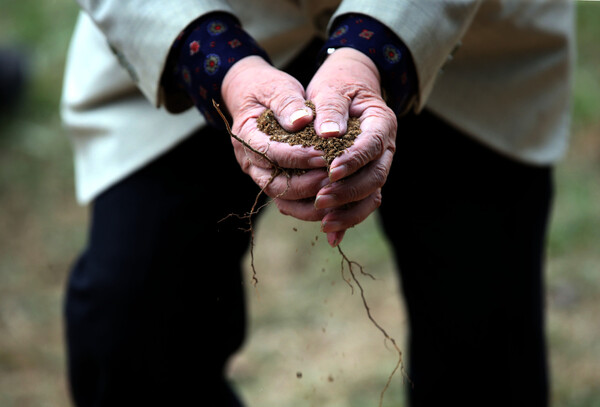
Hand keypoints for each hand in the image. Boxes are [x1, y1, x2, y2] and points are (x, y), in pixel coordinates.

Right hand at [221, 56, 328, 199]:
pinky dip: (307, 204)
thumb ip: (287, 103)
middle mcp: (248, 160)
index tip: (323, 155)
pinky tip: (331, 198)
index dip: (297, 156)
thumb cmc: (268, 89)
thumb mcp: (277, 87)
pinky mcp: (273, 179)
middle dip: (304, 184)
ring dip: (307, 199)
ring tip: (334, 191)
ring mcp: (259, 173)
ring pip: (280, 197)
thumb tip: (301, 120)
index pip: (269, 152)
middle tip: (332, 179)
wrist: (252, 94)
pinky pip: (288, 200)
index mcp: (246, 135)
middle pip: (273, 183)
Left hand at [274, 48, 397, 245]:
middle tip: (320, 200)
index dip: (354, 160)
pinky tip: (331, 236)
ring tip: (323, 223)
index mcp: (382, 123)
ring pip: (372, 196)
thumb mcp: (332, 90)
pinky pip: (361, 204)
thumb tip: (329, 134)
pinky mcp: (364, 180)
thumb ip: (331, 109)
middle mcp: (385, 149)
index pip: (372, 145)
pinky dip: (347, 220)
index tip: (331, 172)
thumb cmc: (338, 87)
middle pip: (375, 177)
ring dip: (349, 212)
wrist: (347, 90)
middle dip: (348, 192)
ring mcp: (376, 167)